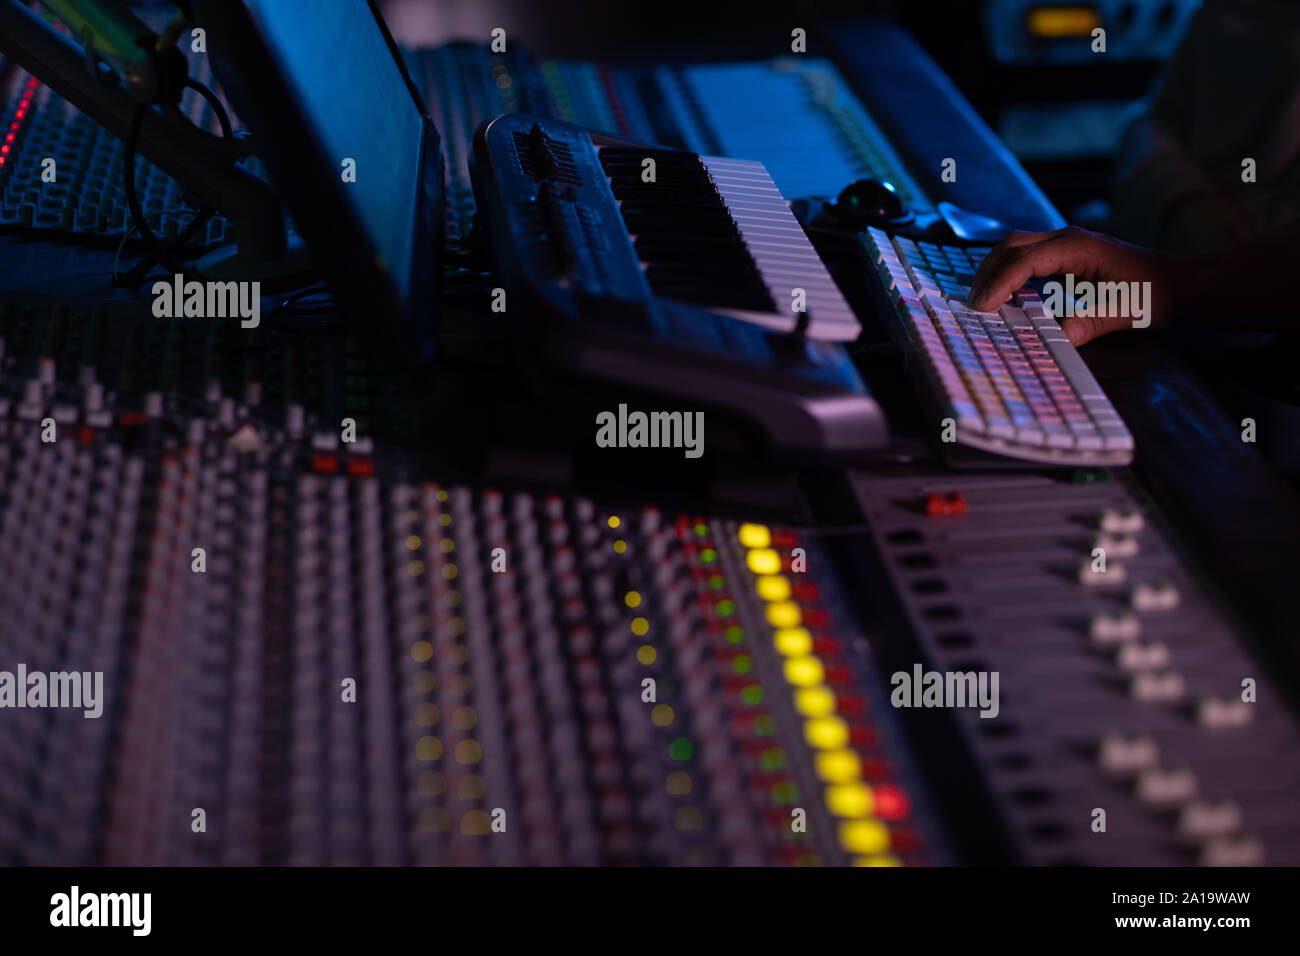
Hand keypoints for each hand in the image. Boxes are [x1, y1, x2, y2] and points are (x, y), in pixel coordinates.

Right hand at [967, 226, 1178, 345]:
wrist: (1176, 280)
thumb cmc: (1153, 292)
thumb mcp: (1123, 312)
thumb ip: (1087, 324)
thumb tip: (1052, 342)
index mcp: (1078, 246)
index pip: (1025, 259)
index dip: (1000, 283)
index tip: (983, 308)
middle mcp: (1066, 239)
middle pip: (1011, 245)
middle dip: (987, 273)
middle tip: (972, 306)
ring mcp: (1064, 245)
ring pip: (1015, 248)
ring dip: (994, 272)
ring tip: (982, 302)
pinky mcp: (1063, 257)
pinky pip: (1025, 259)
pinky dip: (1007, 275)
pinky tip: (1003, 298)